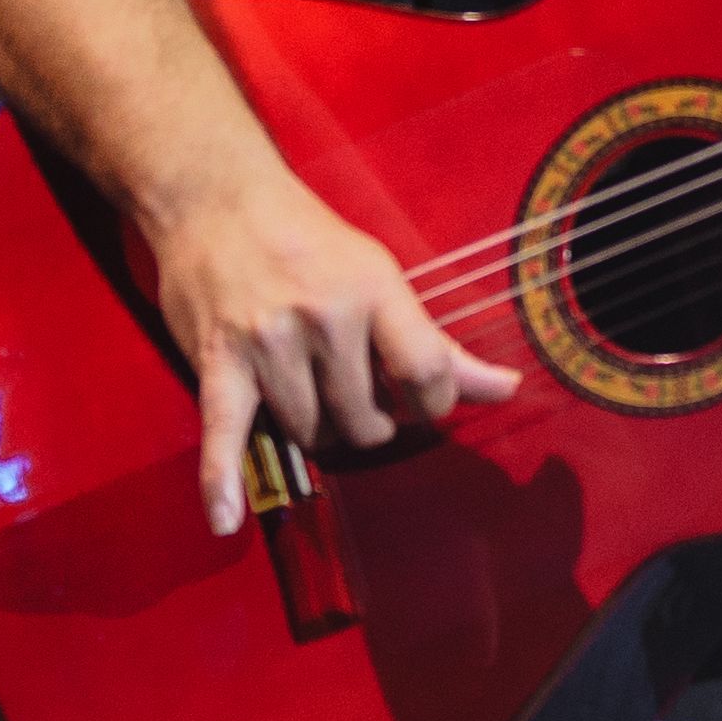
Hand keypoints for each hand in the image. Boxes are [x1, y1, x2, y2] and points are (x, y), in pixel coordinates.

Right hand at [146, 164, 517, 533]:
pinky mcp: (218, 363)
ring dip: (315, 431)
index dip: (433, 406)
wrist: (215, 200)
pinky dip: (222, 481)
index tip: (422, 405)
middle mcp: (324, 319)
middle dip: (368, 423)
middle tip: (356, 399)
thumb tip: (506, 389)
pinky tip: (227, 520)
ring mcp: (268, 343)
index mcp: (375, 292)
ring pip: (309, 431)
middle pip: (364, 418)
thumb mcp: (381, 276)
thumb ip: (436, 345)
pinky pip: (223, 434)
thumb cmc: (308, 240)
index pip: (426, 374)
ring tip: (312, 401)